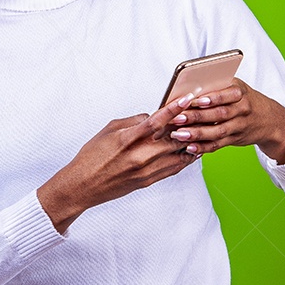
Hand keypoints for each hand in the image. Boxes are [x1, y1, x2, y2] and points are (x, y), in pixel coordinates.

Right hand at [37, 93, 201, 233]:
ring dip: (190, 142)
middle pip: (173, 138)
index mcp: (128, 139)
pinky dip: (185, 159)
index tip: (187, 98)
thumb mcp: (108, 130)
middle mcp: (140, 155)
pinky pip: (173, 169)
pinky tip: (192, 151)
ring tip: (201, 131)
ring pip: (178, 155)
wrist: (83, 185)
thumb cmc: (92, 156)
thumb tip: (151, 117)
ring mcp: (146, 170)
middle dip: (187, 125)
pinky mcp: (148, 181)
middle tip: (198, 113)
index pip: (157, 121)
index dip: (174, 108)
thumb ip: (132, 121)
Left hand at [167, 78, 284, 162]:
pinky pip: (218, 144)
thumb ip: (216, 88)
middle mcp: (242, 109)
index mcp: (240, 92)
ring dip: (197, 134)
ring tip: (179, 134)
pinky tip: (190, 148)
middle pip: (218, 114)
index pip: (225, 94)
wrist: (269, 119)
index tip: (192, 99)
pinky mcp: (234, 139)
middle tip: (177, 118)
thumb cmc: (244, 99)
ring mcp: (239, 126)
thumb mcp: (236, 87)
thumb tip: (188, 88)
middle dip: (196, 116)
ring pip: (217, 131)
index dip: (210, 98)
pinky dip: (203, 147)